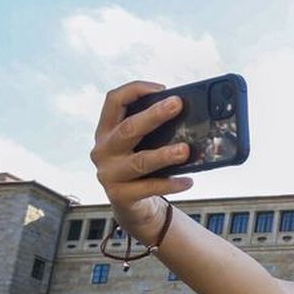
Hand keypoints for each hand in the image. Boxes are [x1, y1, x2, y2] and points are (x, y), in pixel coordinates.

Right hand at [90, 81, 195, 231]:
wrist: (131, 205)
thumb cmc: (141, 166)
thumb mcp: (141, 144)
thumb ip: (155, 130)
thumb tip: (190, 115)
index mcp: (106, 130)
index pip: (113, 100)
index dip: (135, 89)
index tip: (163, 88)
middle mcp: (103, 149)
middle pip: (128, 128)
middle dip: (153, 115)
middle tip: (177, 105)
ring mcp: (109, 174)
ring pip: (140, 161)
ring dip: (164, 154)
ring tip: (185, 150)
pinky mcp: (120, 195)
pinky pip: (149, 187)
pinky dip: (171, 184)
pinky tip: (188, 181)